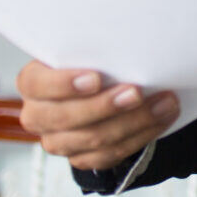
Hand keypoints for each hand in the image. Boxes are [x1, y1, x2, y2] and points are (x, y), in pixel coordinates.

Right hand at [16, 61, 178, 171]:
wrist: (103, 89)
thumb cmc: (95, 63)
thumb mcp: (88, 50)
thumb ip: (96, 48)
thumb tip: (130, 38)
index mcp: (33, 83)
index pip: (37, 85)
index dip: (64, 84)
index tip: (95, 78)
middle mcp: (38, 115)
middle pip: (66, 117)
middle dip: (106, 106)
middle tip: (137, 92)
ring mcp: (57, 141)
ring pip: (93, 138)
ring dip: (134, 121)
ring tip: (164, 103)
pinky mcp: (81, 158)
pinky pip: (110, 154)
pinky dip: (141, 135)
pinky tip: (162, 118)